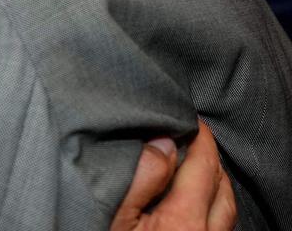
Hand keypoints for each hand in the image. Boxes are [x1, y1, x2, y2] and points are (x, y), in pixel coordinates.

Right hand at [111, 120, 235, 230]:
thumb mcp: (114, 213)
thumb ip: (140, 177)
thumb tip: (163, 143)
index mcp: (184, 220)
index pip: (204, 166)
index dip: (201, 138)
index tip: (192, 120)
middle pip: (222, 187)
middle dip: (211, 157)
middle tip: (194, 138)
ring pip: (226, 209)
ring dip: (215, 183)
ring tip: (195, 166)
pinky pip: (219, 225)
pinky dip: (212, 205)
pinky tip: (194, 201)